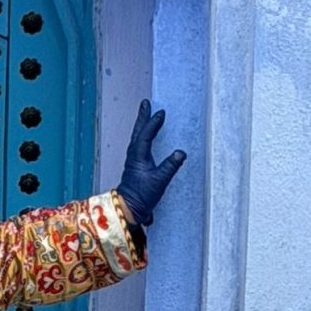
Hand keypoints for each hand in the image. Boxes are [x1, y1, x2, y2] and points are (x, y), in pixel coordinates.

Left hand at [116, 99, 186, 224]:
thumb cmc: (142, 195)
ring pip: (137, 137)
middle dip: (142, 117)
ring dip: (142, 124)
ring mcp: (133, 160)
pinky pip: (139, 144)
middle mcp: (134, 156)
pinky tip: (146, 136)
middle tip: (145, 103)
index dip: (153, 123)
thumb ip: (170, 166)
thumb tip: (181, 153)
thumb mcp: (159, 181)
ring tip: (145, 114)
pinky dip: (142, 135)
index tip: (161, 112)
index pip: (146, 135)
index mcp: (138, 156)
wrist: (129, 208)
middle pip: (138, 132)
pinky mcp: (135, 165)